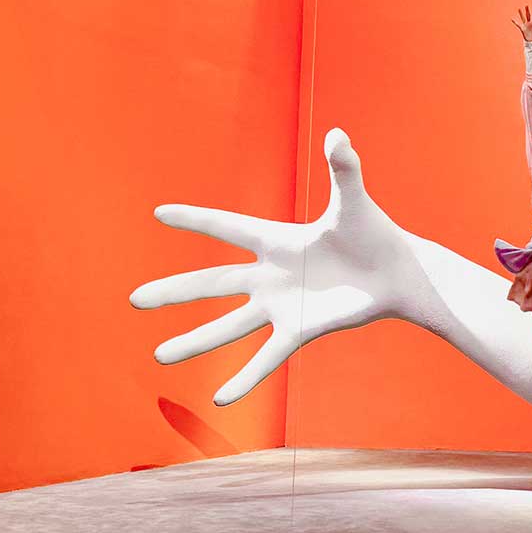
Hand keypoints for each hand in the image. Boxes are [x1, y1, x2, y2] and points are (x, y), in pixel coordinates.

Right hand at [130, 129, 429, 404]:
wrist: (397, 274)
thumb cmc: (374, 232)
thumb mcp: (353, 199)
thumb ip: (343, 167)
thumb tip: (338, 134)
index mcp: (278, 240)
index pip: (228, 227)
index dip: (196, 219)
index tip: (160, 213)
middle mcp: (271, 275)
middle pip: (213, 284)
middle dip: (174, 291)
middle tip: (134, 299)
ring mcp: (283, 305)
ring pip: (229, 327)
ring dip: (194, 342)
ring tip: (158, 355)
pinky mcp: (301, 329)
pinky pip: (267, 358)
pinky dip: (245, 378)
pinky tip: (219, 398)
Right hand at [511, 4, 531, 43]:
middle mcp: (530, 23)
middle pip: (528, 15)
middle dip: (527, 10)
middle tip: (526, 5)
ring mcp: (526, 25)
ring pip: (523, 18)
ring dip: (521, 14)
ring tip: (519, 9)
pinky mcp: (522, 28)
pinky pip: (518, 24)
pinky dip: (515, 21)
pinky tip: (512, 19)